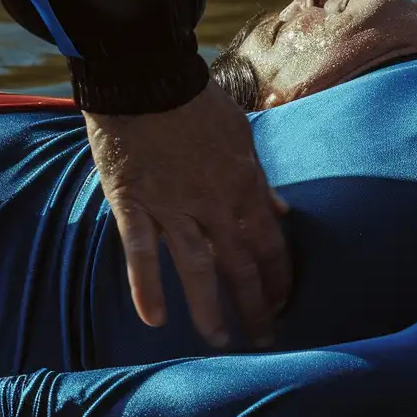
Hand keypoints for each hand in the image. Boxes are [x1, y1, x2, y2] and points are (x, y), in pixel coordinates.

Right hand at [85, 83, 291, 347]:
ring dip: (210, 309)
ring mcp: (172, 206)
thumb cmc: (193, 99)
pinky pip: (141, 250)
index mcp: (244, 184)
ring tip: (218, 341)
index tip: (283, 304)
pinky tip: (154, 319)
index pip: (270, 244)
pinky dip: (147, 284)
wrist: (144, 74)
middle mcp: (214, 203)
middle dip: (255, 306)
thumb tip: (282, 209)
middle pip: (241, 265)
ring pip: (198, 268)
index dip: (278, 278)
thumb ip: (259, 177)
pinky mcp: (133, 202)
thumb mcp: (241, 133)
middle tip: (263, 339)